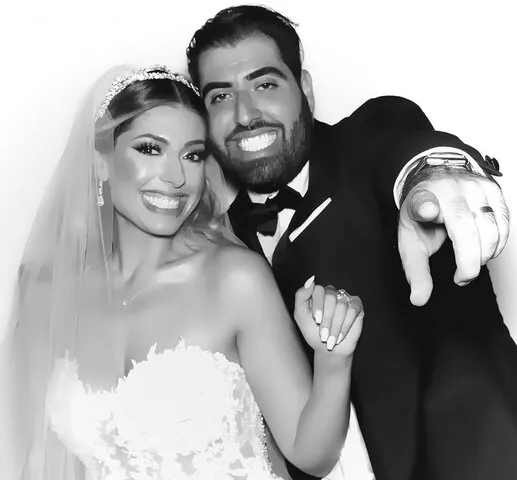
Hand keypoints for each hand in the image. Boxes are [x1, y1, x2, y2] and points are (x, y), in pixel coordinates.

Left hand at [294, 276, 363, 356]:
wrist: (328, 349)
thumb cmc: (312, 331)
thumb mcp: (301, 315)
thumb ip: (301, 296)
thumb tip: (311, 281)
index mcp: (317, 293)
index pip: (318, 290)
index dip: (318, 306)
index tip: (317, 320)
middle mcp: (331, 292)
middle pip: (330, 297)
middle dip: (327, 318)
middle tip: (323, 334)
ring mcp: (345, 298)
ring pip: (342, 306)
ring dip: (336, 325)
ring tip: (331, 338)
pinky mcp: (356, 305)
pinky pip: (353, 310)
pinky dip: (346, 325)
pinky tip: (340, 336)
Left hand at [399, 173, 509, 305]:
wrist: (434, 186)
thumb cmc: (422, 218)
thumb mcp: (410, 243)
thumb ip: (416, 271)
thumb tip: (419, 299)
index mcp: (420, 200)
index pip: (422, 202)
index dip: (425, 207)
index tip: (427, 211)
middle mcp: (447, 189)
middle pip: (465, 228)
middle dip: (469, 261)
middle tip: (461, 277)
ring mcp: (472, 186)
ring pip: (490, 227)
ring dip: (484, 254)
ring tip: (470, 263)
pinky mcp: (493, 189)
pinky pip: (504, 222)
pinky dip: (498, 243)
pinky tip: (484, 250)